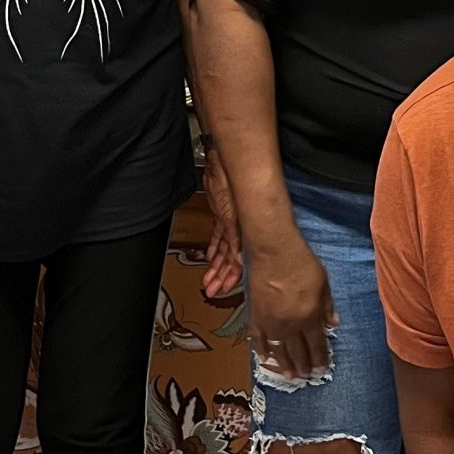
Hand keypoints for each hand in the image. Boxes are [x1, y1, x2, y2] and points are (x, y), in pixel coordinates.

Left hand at [199, 159, 241, 303]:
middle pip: (230, 259)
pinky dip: (214, 248)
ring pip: (224, 249)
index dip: (234, 276)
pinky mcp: (224, 215)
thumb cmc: (229, 183)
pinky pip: (220, 236)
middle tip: (212, 290)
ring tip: (209, 280)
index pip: (240, 260)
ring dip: (216, 265)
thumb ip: (235, 240)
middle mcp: (239, 229)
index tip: (227, 288)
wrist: (219, 163)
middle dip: (221, 276)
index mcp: (243, 230)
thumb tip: (238, 261)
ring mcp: (231, 222)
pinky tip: (210, 258)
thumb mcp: (230, 216)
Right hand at [245, 231, 337, 379]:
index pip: (317, 344)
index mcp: (309, 315)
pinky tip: (264, 358)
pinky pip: (257, 338)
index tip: (322, 368)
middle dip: (303, 365)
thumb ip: (327, 306)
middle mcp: (290, 323)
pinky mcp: (255, 314)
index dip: (320, 358)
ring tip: (289, 375)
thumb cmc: (302, 262)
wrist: (274, 250)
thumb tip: (334, 324)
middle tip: (305, 376)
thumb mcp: (323, 282)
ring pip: (278, 350)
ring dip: (284, 364)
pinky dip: (261, 349)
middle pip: (298, 351)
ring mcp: (271, 321)